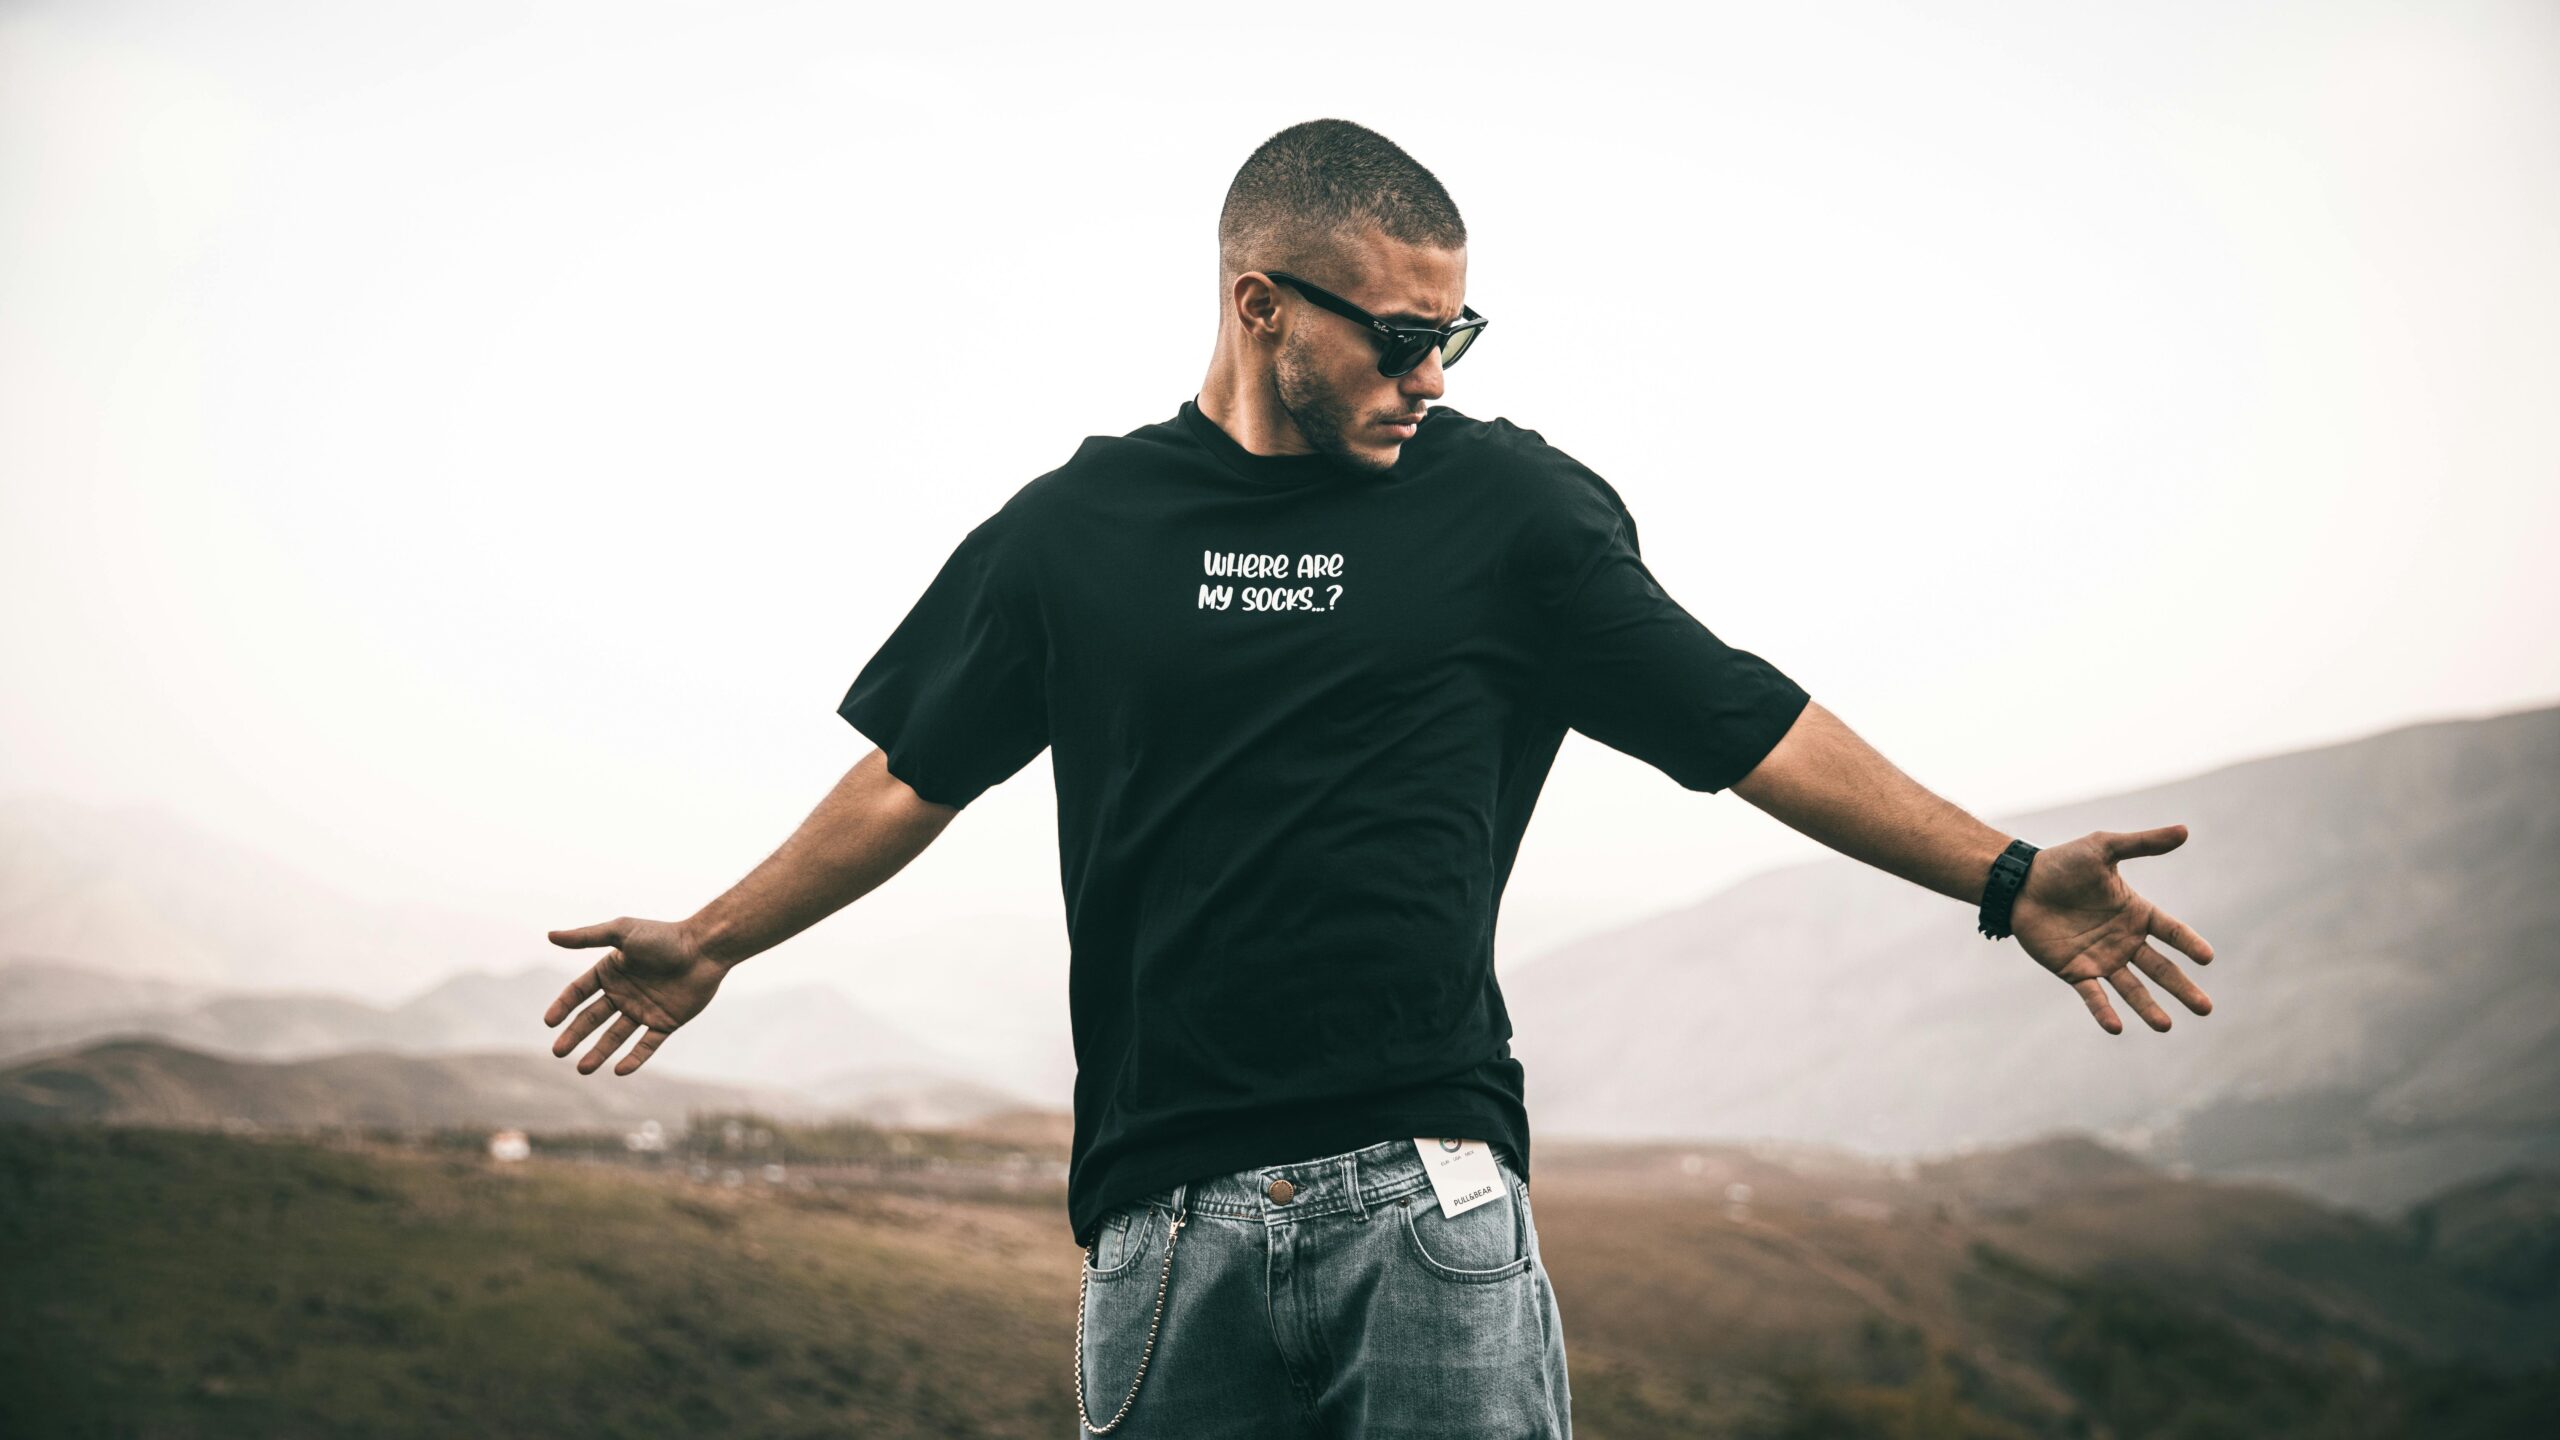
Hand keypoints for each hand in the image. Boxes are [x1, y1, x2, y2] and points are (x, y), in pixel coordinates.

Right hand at [542, 916, 730, 1074]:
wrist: (705, 949)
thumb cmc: (664, 937)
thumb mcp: (622, 932)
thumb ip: (587, 937)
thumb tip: (550, 936)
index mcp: (611, 971)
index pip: (579, 992)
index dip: (563, 1006)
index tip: (549, 1022)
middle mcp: (624, 992)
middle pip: (592, 1018)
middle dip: (574, 1035)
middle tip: (558, 1052)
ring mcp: (644, 1009)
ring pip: (616, 1036)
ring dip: (599, 1052)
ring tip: (583, 1069)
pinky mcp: (665, 1022)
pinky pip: (647, 1045)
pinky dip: (634, 1058)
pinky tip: (619, 1070)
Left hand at [2007, 825, 2216, 1034]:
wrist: (2020, 883)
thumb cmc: (2062, 863)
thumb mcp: (2103, 847)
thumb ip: (2142, 843)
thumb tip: (2184, 830)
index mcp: (2136, 913)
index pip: (2171, 931)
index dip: (2188, 943)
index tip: (2207, 957)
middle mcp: (2124, 940)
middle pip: (2160, 968)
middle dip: (2182, 988)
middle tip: (2205, 1009)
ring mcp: (2101, 958)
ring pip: (2132, 988)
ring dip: (2148, 1007)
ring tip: (2166, 1026)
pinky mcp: (2075, 971)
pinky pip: (2093, 995)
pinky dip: (2104, 1011)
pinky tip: (2117, 1028)